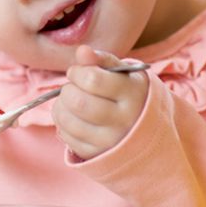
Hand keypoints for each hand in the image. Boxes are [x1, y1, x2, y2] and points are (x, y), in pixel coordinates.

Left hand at [53, 45, 148, 159]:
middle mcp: (125, 120)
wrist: (144, 129)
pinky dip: (62, 124)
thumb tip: (82, 52)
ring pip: (71, 123)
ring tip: (68, 101)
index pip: (93, 79)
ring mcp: (111, 141)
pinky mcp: (98, 154)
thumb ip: (102, 60)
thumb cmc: (128, 93)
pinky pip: (68, 139)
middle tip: (71, 88)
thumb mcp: (122, 73)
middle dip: (67, 91)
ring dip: (60, 107)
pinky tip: (71, 117)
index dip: (77, 72)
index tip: (76, 72)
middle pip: (79, 103)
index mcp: (133, 93)